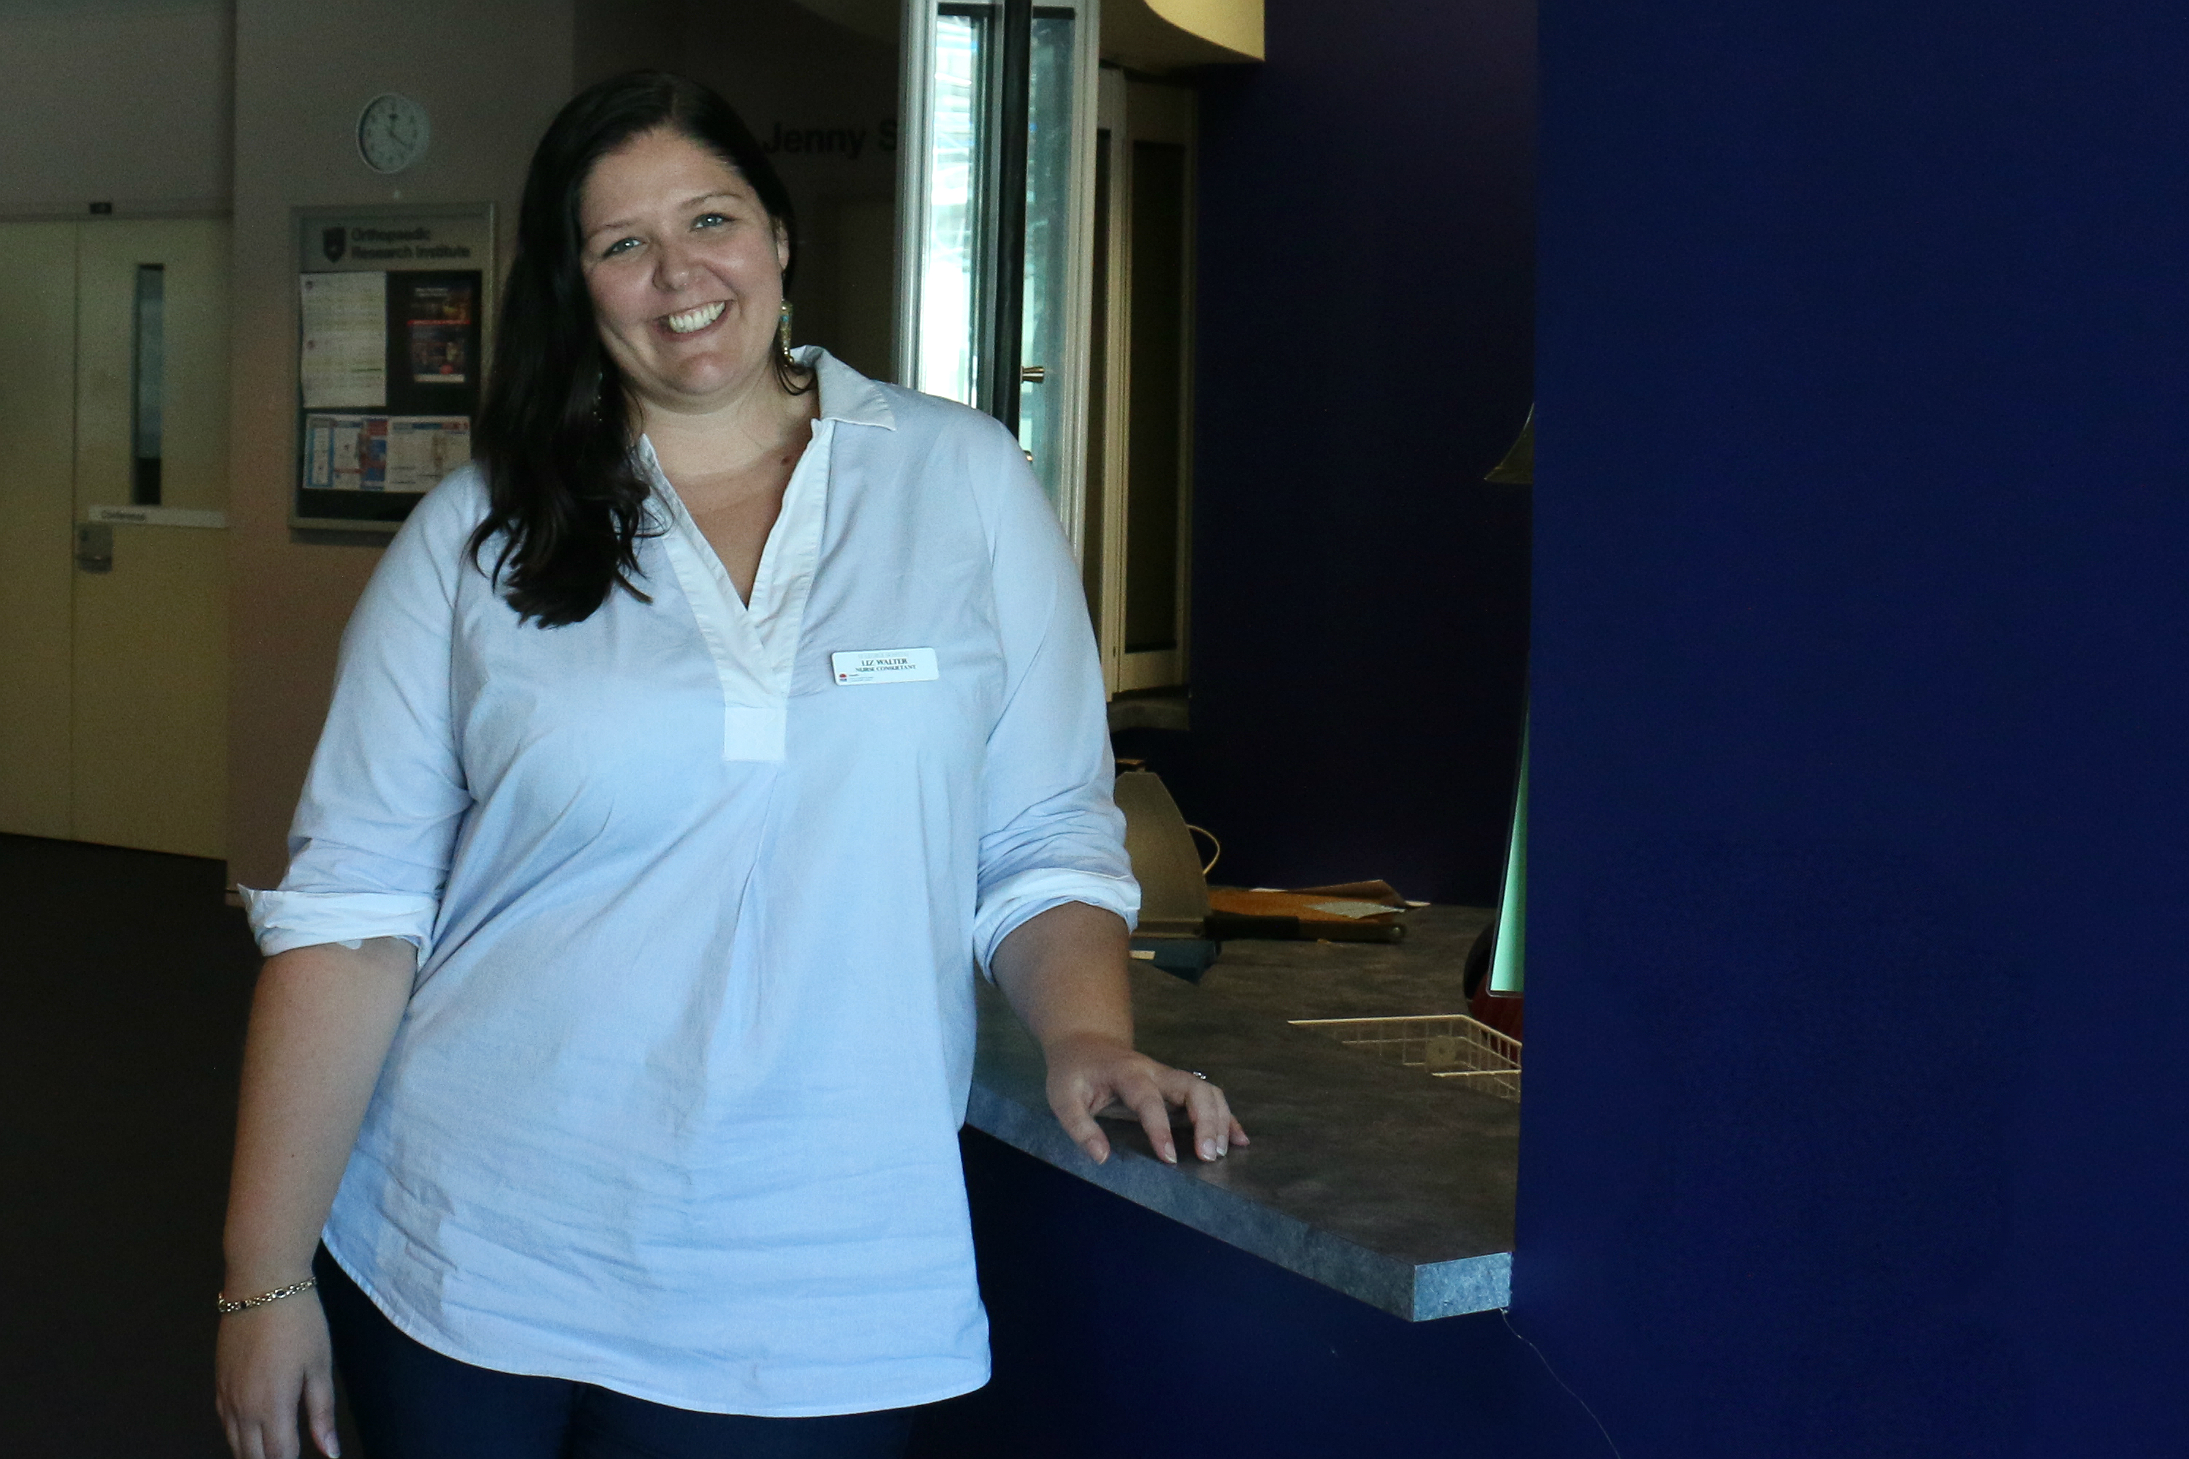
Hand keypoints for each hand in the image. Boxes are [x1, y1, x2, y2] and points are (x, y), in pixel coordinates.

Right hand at [215, 1292, 339, 1458]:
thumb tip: (330, 1452)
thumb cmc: (299, 1323)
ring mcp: (225, 1396)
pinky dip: (238, 1436)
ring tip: (272, 1451)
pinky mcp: (218, 1383)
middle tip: (289, 1455)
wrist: (261, 1285)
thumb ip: (321, 1414)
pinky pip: (224, 1423)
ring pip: (234, 1443)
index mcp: (272, 1407)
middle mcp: (242, 1409)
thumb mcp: (319, 1367)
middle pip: (252, 1456)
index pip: (280, 1457)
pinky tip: (251, 1435)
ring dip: (252, 1453)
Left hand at [1042, 1031, 1250, 1165]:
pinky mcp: (1176, 1085)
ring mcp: (1169, 1076)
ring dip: (1220, 1119)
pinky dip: (1226, 1117)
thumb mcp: (1062, 1097)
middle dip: (1207, 1121)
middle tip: (1209, 1156)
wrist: (1085, 1042)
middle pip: (1193, 1088)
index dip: (1160, 1129)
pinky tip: (1239, 1139)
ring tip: (1223, 1152)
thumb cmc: (1073, 1072)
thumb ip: (1080, 1127)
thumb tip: (1102, 1157)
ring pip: (1207, 1090)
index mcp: (1127, 1073)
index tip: (1169, 1159)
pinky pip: (1209, 1096)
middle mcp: (1155, 1071)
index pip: (1149, 1100)